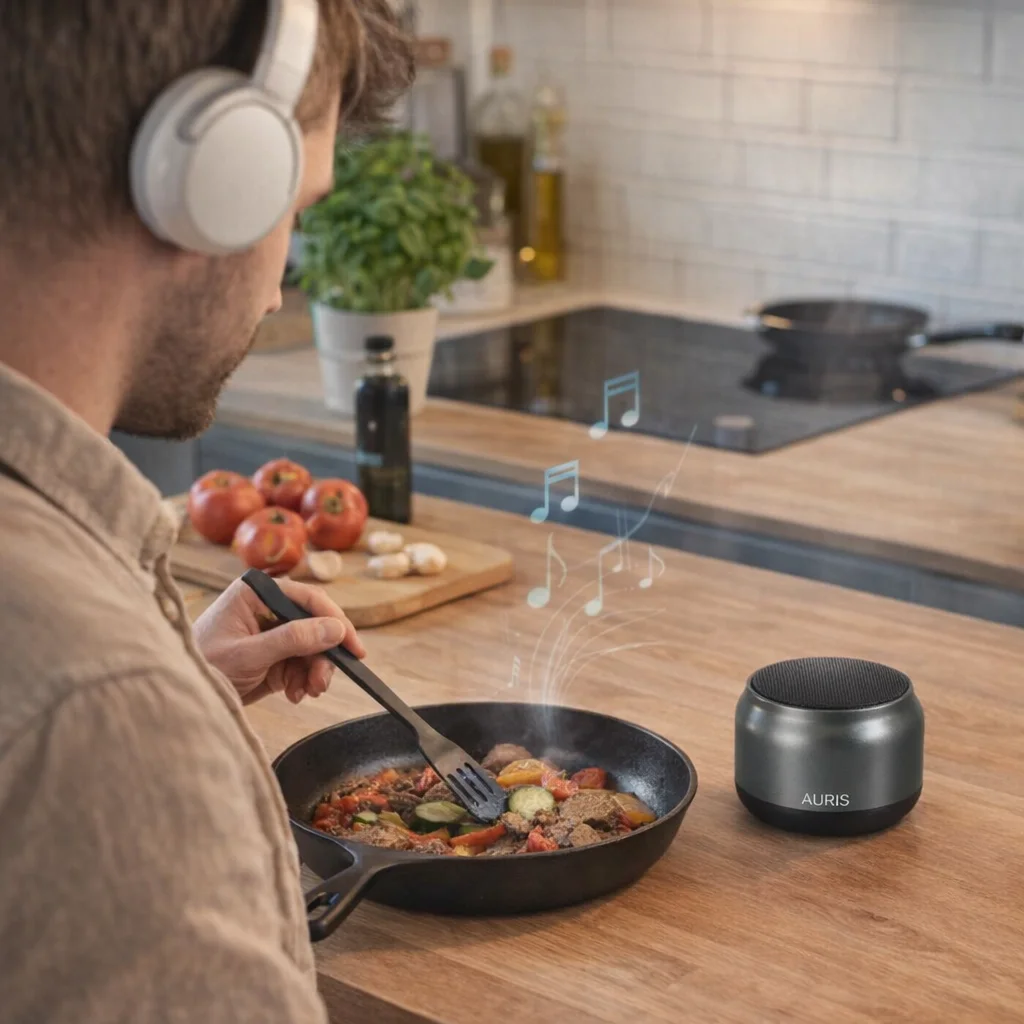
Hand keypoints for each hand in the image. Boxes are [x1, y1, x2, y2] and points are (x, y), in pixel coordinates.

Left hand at [193, 576, 365, 704]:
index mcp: (255, 593)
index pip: (307, 599)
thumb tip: (335, 629)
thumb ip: (292, 639)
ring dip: (314, 672)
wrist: (176, 699)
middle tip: (323, 683)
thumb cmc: (200, 667)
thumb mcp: (248, 654)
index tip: (353, 647)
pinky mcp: (272, 656)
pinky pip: (301, 665)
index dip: (335, 622)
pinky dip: (303, 681)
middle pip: (314, 625)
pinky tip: (293, 693)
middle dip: (322, 656)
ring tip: (306, 692)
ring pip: (312, 648)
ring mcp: (270, 633)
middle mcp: (266, 608)